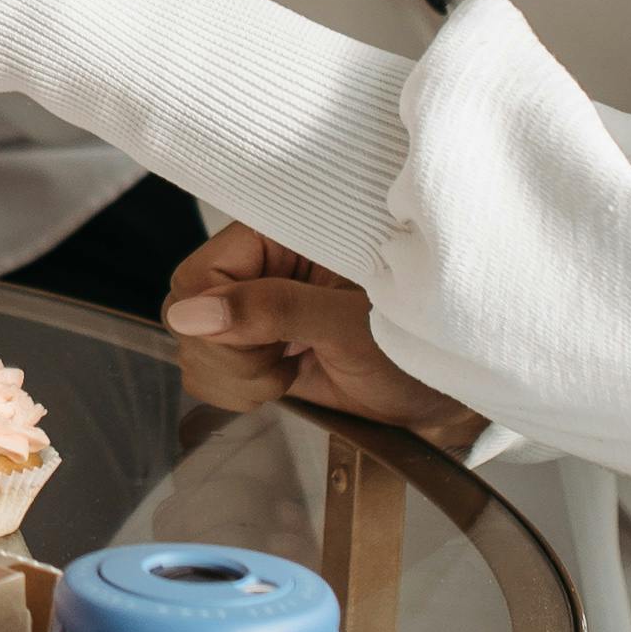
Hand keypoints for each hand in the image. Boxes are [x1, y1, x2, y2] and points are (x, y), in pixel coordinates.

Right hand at [158, 222, 482, 447]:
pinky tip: (284, 382)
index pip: (197, 274)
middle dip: (229, 356)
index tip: (265, 347)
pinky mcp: (256, 347)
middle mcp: (259, 267)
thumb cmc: (418, 347)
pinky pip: (208, 371)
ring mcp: (255, 309)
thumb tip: (190, 313)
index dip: (217, 320)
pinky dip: (237, 390)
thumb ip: (274, 310)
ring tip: (293, 372)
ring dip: (236, 377)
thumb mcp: (350, 325)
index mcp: (279, 236)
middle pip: (186, 313)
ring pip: (194, 346)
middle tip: (288, 365)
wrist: (444, 395)